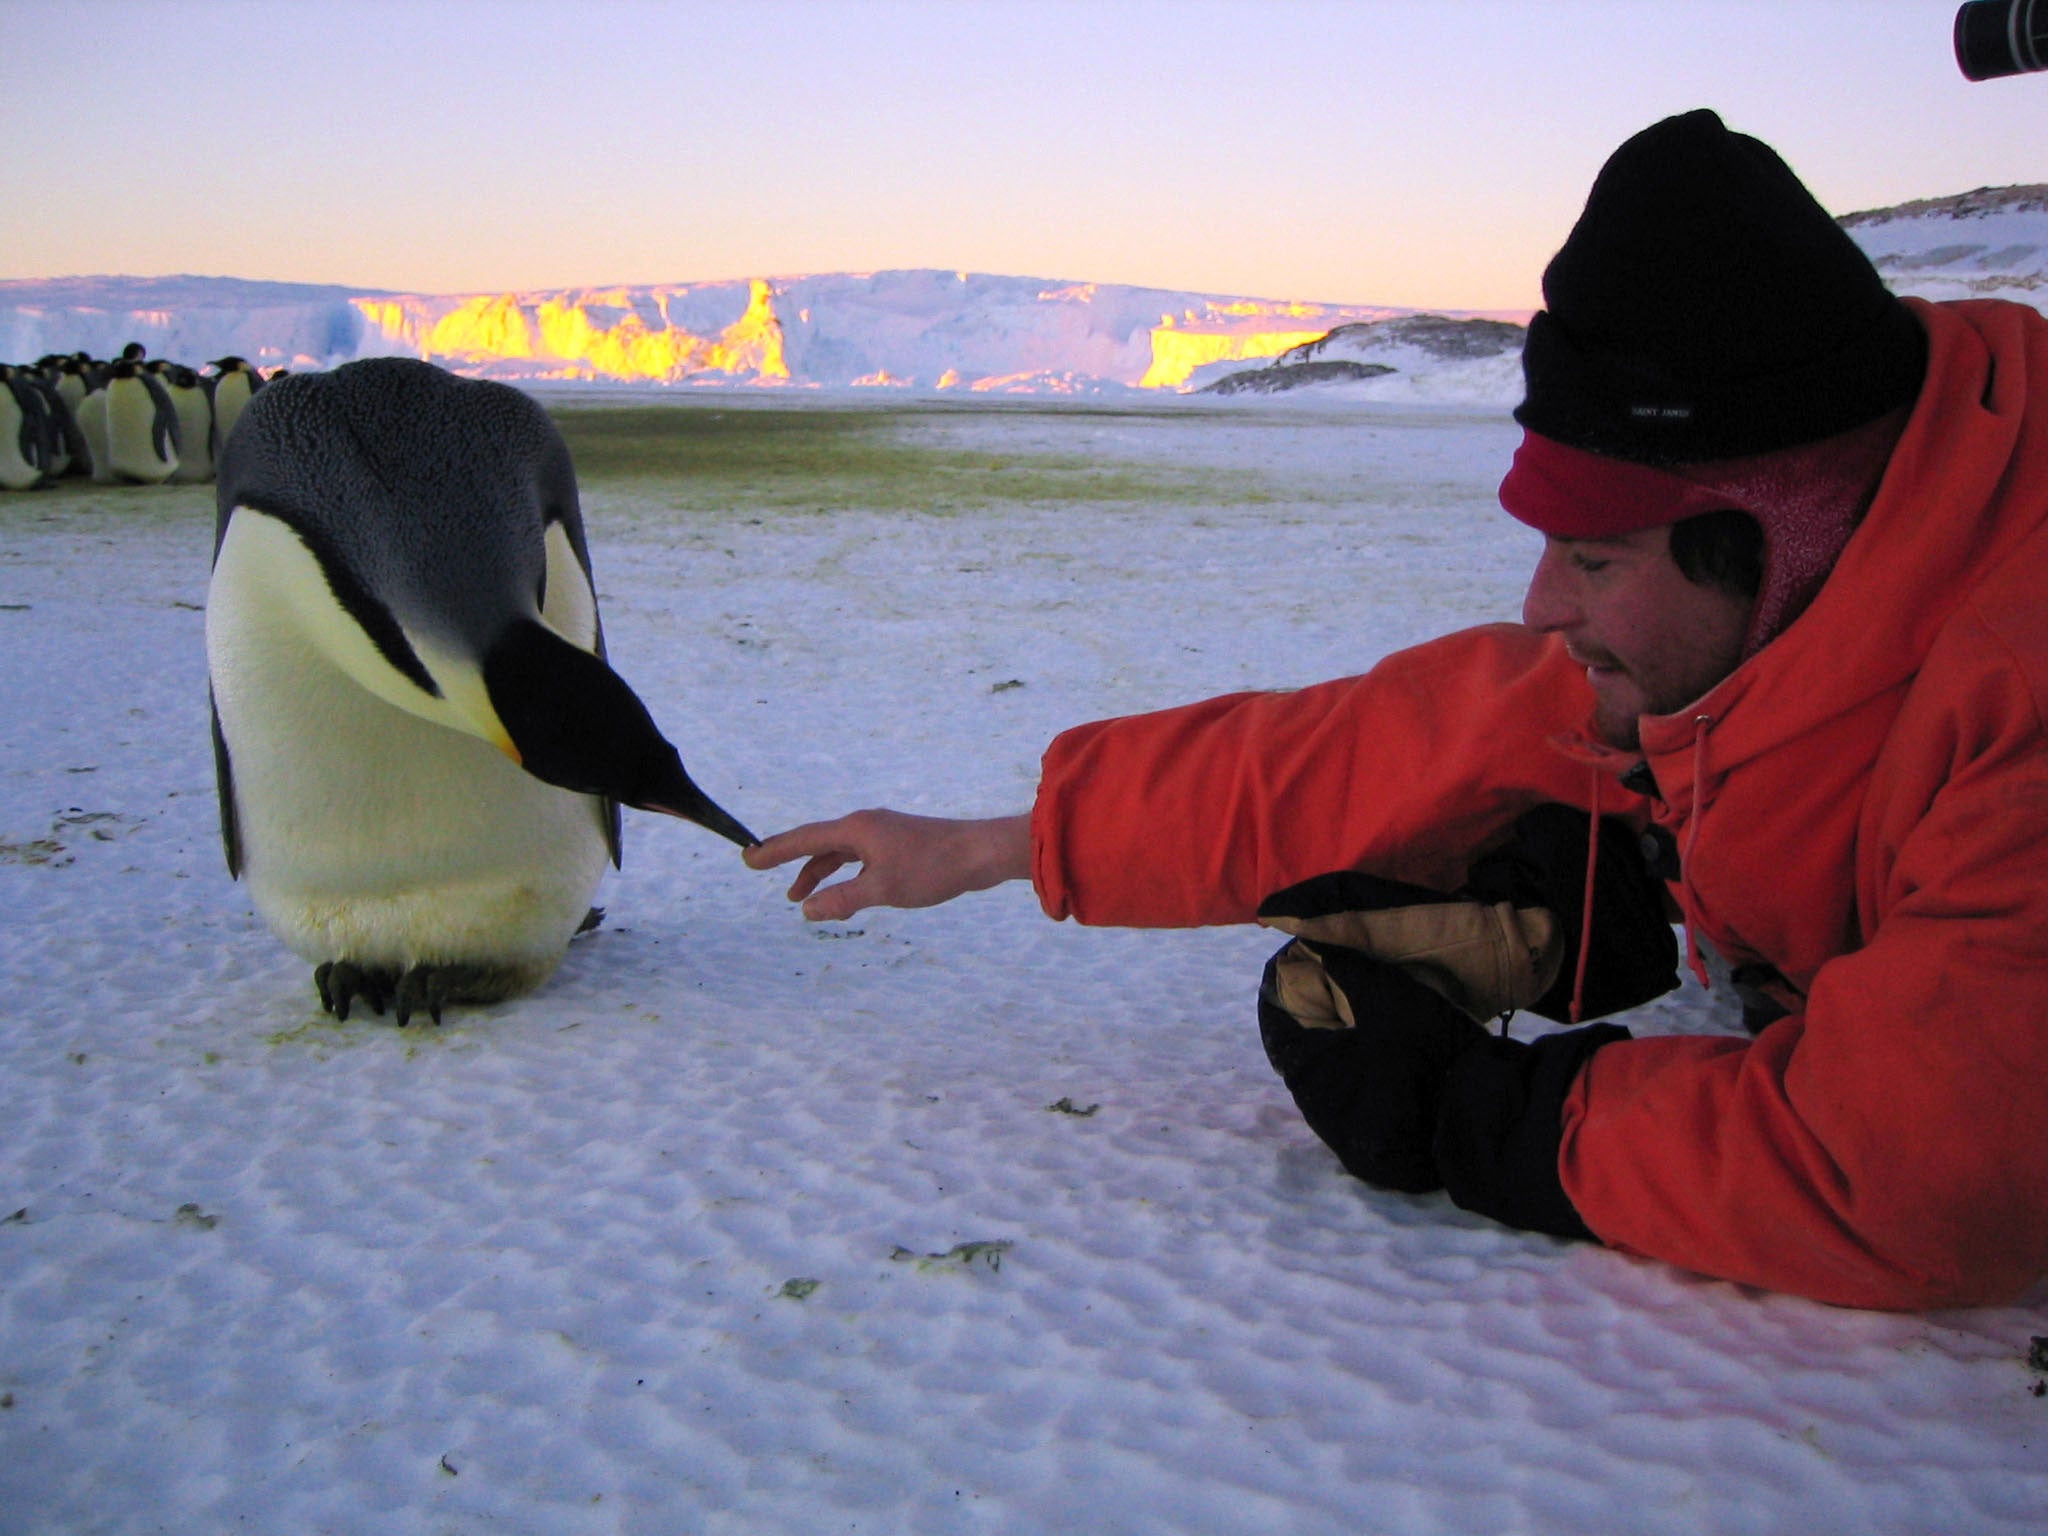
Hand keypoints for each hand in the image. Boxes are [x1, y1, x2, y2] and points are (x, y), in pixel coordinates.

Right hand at [743, 810, 1030, 921]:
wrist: (980, 853)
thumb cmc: (933, 869)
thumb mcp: (883, 889)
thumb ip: (842, 900)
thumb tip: (807, 910)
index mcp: (857, 829)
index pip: (804, 839)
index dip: (774, 850)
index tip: (748, 858)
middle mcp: (865, 825)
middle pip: (818, 843)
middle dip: (791, 861)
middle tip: (761, 869)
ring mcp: (883, 833)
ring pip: (840, 853)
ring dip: (819, 873)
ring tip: (802, 899)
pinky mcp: (899, 845)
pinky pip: (859, 859)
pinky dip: (845, 876)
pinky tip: (846, 896)